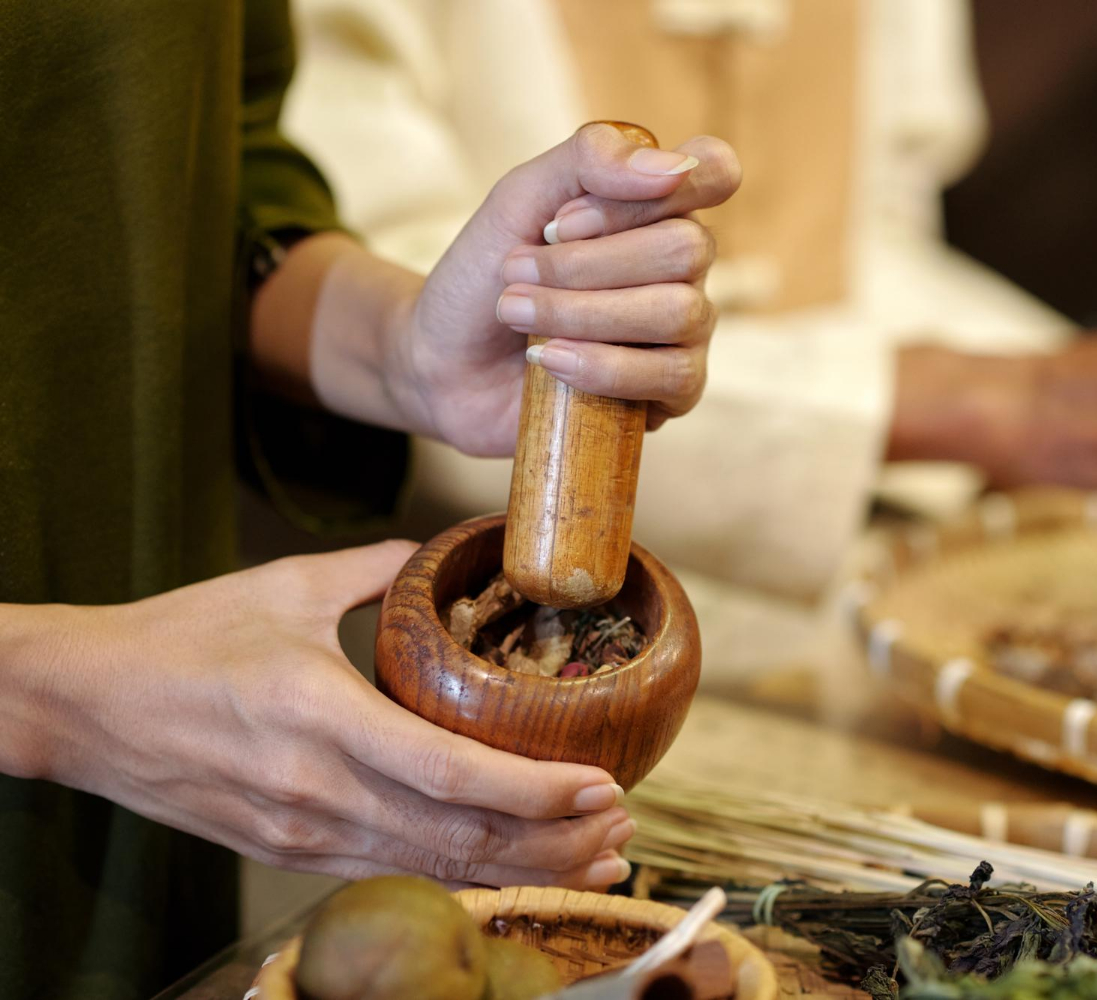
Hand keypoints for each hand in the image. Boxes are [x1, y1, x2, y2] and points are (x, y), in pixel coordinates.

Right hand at [5, 542, 634, 887]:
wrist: (82, 706)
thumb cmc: (181, 639)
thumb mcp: (283, 585)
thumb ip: (375, 569)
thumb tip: (442, 553)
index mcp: (319, 715)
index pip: (450, 773)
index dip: (535, 791)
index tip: (602, 785)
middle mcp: (316, 788)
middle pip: (458, 838)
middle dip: (553, 843)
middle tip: (623, 831)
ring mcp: (300, 831)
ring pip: (432, 867)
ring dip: (520, 870)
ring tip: (591, 860)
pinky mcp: (288, 849)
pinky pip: (392, 872)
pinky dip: (462, 876)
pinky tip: (512, 870)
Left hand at [394, 124, 740, 449]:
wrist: (443, 361)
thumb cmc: (487, 275)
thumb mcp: (520, 197)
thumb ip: (590, 159)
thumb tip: (673, 168)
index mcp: (656, 208)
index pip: (715, 172)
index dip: (670, 186)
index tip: (570, 217)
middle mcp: (683, 268)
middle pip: (687, 248)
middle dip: (587, 263)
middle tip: (516, 270)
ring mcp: (685, 332)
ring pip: (679, 313)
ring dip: (583, 313)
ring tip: (517, 313)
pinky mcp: (673, 393)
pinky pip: (674, 377)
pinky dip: (603, 366)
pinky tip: (549, 359)